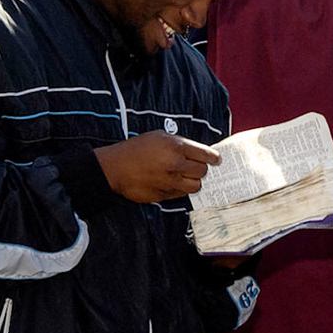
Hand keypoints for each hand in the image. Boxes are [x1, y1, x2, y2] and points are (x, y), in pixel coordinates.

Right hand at [94, 132, 219, 202]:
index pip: (206, 155)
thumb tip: (199, 152)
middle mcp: (175, 165)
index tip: (217, 160)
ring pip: (195, 186)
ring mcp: (170, 182)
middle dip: (201, 169)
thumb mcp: (159, 137)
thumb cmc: (136, 149)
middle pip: (202, 172)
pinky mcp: (163, 195)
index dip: (214, 158)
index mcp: (176, 147)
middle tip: (195, 166)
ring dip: (193, 181)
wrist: (115, 168)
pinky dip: (180, 189)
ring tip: (185, 175)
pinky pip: (181, 194)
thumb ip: (181, 144)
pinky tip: (173, 182)